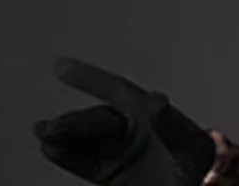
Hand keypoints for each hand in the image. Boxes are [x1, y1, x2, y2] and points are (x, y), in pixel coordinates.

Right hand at [33, 57, 215, 185]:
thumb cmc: (197, 162)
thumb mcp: (185, 143)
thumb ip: (169, 124)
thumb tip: (156, 102)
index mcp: (149, 112)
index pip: (114, 89)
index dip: (88, 78)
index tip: (59, 66)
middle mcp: (130, 128)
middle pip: (96, 119)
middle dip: (73, 122)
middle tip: (51, 127)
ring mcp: (119, 149)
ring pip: (84, 139)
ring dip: (62, 135)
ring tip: (41, 132)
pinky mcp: (111, 172)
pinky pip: (83, 160)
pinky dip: (65, 155)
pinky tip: (48, 148)